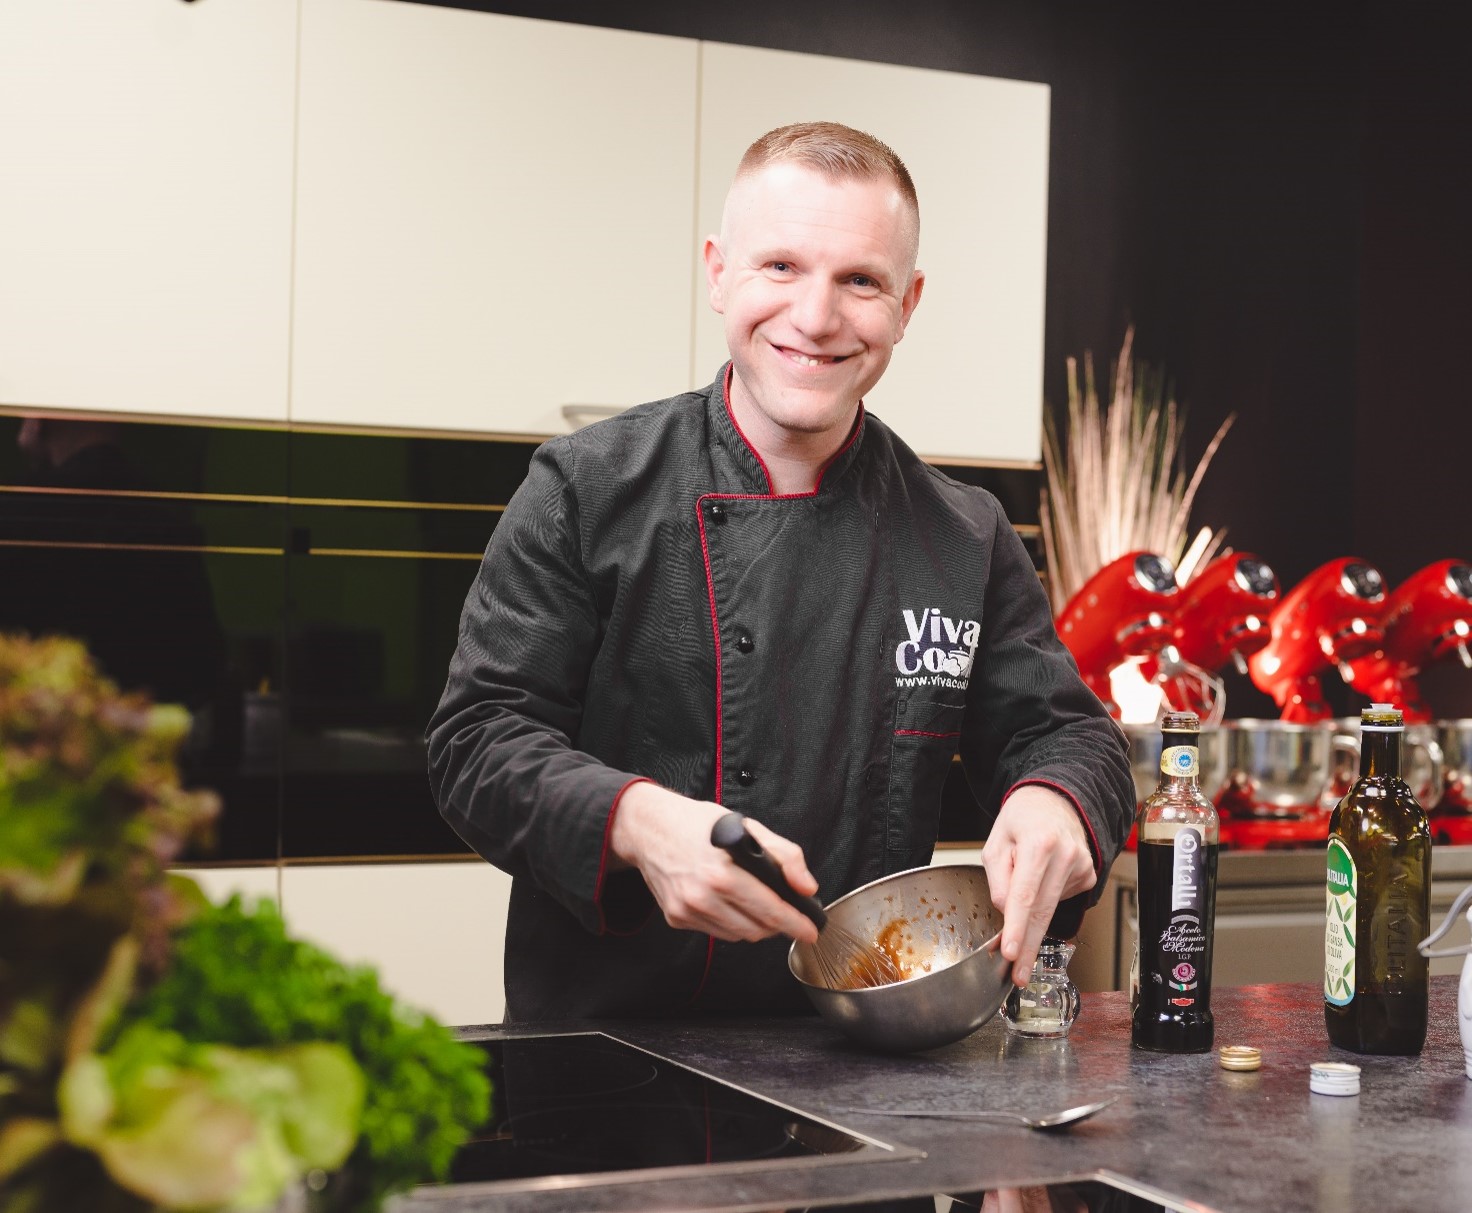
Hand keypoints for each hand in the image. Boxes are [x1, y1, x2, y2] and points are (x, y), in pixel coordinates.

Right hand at [608, 783, 820, 943]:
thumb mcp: (748, 826)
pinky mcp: (677, 918)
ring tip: (755, 902)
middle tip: (787, 914)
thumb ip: (784, 856)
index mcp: (723, 872)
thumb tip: (806, 887)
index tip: (810, 930)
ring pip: (739, 935)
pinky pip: (717, 932)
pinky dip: (731, 922)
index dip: (796, 924)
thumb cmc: (697, 824)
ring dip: (755, 925)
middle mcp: (702, 896)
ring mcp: (687, 910)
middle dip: (778, 925)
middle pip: (757, 930)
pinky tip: (728, 901)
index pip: (771, 911)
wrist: (649, 828)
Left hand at [980, 785, 1095, 985]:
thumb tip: (1007, 913)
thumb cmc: (1022, 819)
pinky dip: (1045, 898)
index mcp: (1040, 843)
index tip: (1012, 952)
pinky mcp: (1089, 877)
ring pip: (1049, 908)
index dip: (1018, 927)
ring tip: (1024, 883)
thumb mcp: (997, 842)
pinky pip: (1059, 899)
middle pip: (1044, 913)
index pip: (1026, 895)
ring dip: (1031, 915)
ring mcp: (1082, 867)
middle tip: (1018, 976)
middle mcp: (1067, 856)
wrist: (1056, 801)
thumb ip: (999, 879)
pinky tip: (1043, 879)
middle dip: (1029, 948)